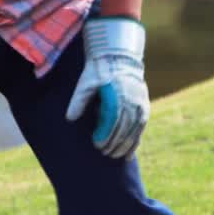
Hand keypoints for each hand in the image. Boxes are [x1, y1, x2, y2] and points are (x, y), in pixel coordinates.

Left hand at [66, 17, 149, 158]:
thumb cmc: (98, 71)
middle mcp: (132, 101)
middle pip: (124, 128)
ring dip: (126, 145)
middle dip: (115, 143)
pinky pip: (141, 127)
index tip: (97, 145)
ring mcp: (140, 104)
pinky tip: (131, 153)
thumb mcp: (85, 82)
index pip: (113, 121)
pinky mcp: (144, 106)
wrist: (118, 57)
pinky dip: (136, 141)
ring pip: (135, 130)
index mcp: (118, 96)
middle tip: (105, 154)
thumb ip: (78, 100)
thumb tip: (69, 118)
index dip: (106, 135)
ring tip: (117, 157)